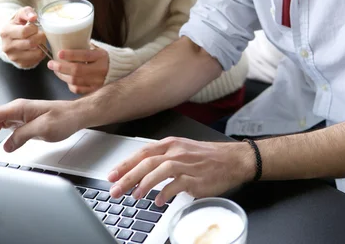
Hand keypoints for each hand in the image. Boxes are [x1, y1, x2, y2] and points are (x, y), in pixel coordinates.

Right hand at [0, 7, 45, 67]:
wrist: (12, 38)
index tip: (35, 27)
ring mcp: (13, 56)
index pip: (24, 32)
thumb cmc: (18, 24)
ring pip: (34, 53)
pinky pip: (35, 60)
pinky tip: (37, 48)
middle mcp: (7, 46)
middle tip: (41, 34)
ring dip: (41, 46)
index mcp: (6, 32)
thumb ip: (27, 12)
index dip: (34, 29)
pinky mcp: (20, 63)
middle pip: (30, 43)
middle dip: (40, 37)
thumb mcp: (20, 15)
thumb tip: (33, 17)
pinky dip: (40, 54)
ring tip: (40, 41)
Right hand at [0, 98, 83, 151]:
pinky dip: (0, 133)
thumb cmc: (65, 117)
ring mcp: (21, 115)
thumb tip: (6, 145)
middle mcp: (18, 109)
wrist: (77, 115)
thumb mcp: (43, 129)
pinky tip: (1, 142)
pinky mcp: (24, 122)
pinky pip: (6, 127)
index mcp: (20, 107)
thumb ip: (22, 135)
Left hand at [47, 46, 108, 94]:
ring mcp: (98, 82)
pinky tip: (67, 79)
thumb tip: (65, 41)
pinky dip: (70, 85)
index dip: (70, 55)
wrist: (120, 69)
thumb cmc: (104, 57)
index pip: (84, 55)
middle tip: (51, 64)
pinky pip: (78, 90)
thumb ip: (85, 46)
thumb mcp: (98, 48)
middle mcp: (101, 70)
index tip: (59, 53)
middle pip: (76, 70)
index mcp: (101, 56)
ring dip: (62, 76)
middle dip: (61, 67)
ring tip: (56, 70)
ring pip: (75, 81)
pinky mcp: (95, 90)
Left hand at [107, 137, 255, 205]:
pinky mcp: (195, 178)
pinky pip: (175, 186)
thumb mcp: (183, 150)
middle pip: (146, 163)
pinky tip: (157, 202)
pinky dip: (164, 194)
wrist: (233, 160)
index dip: (125, 164)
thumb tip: (142, 171)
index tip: (111, 176)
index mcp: (171, 144)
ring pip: (158, 171)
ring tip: (134, 197)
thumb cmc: (208, 157)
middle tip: (114, 190)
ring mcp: (186, 164)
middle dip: (127, 177)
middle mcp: (176, 152)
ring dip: (143, 185)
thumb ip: (164, 158)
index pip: (142, 153)